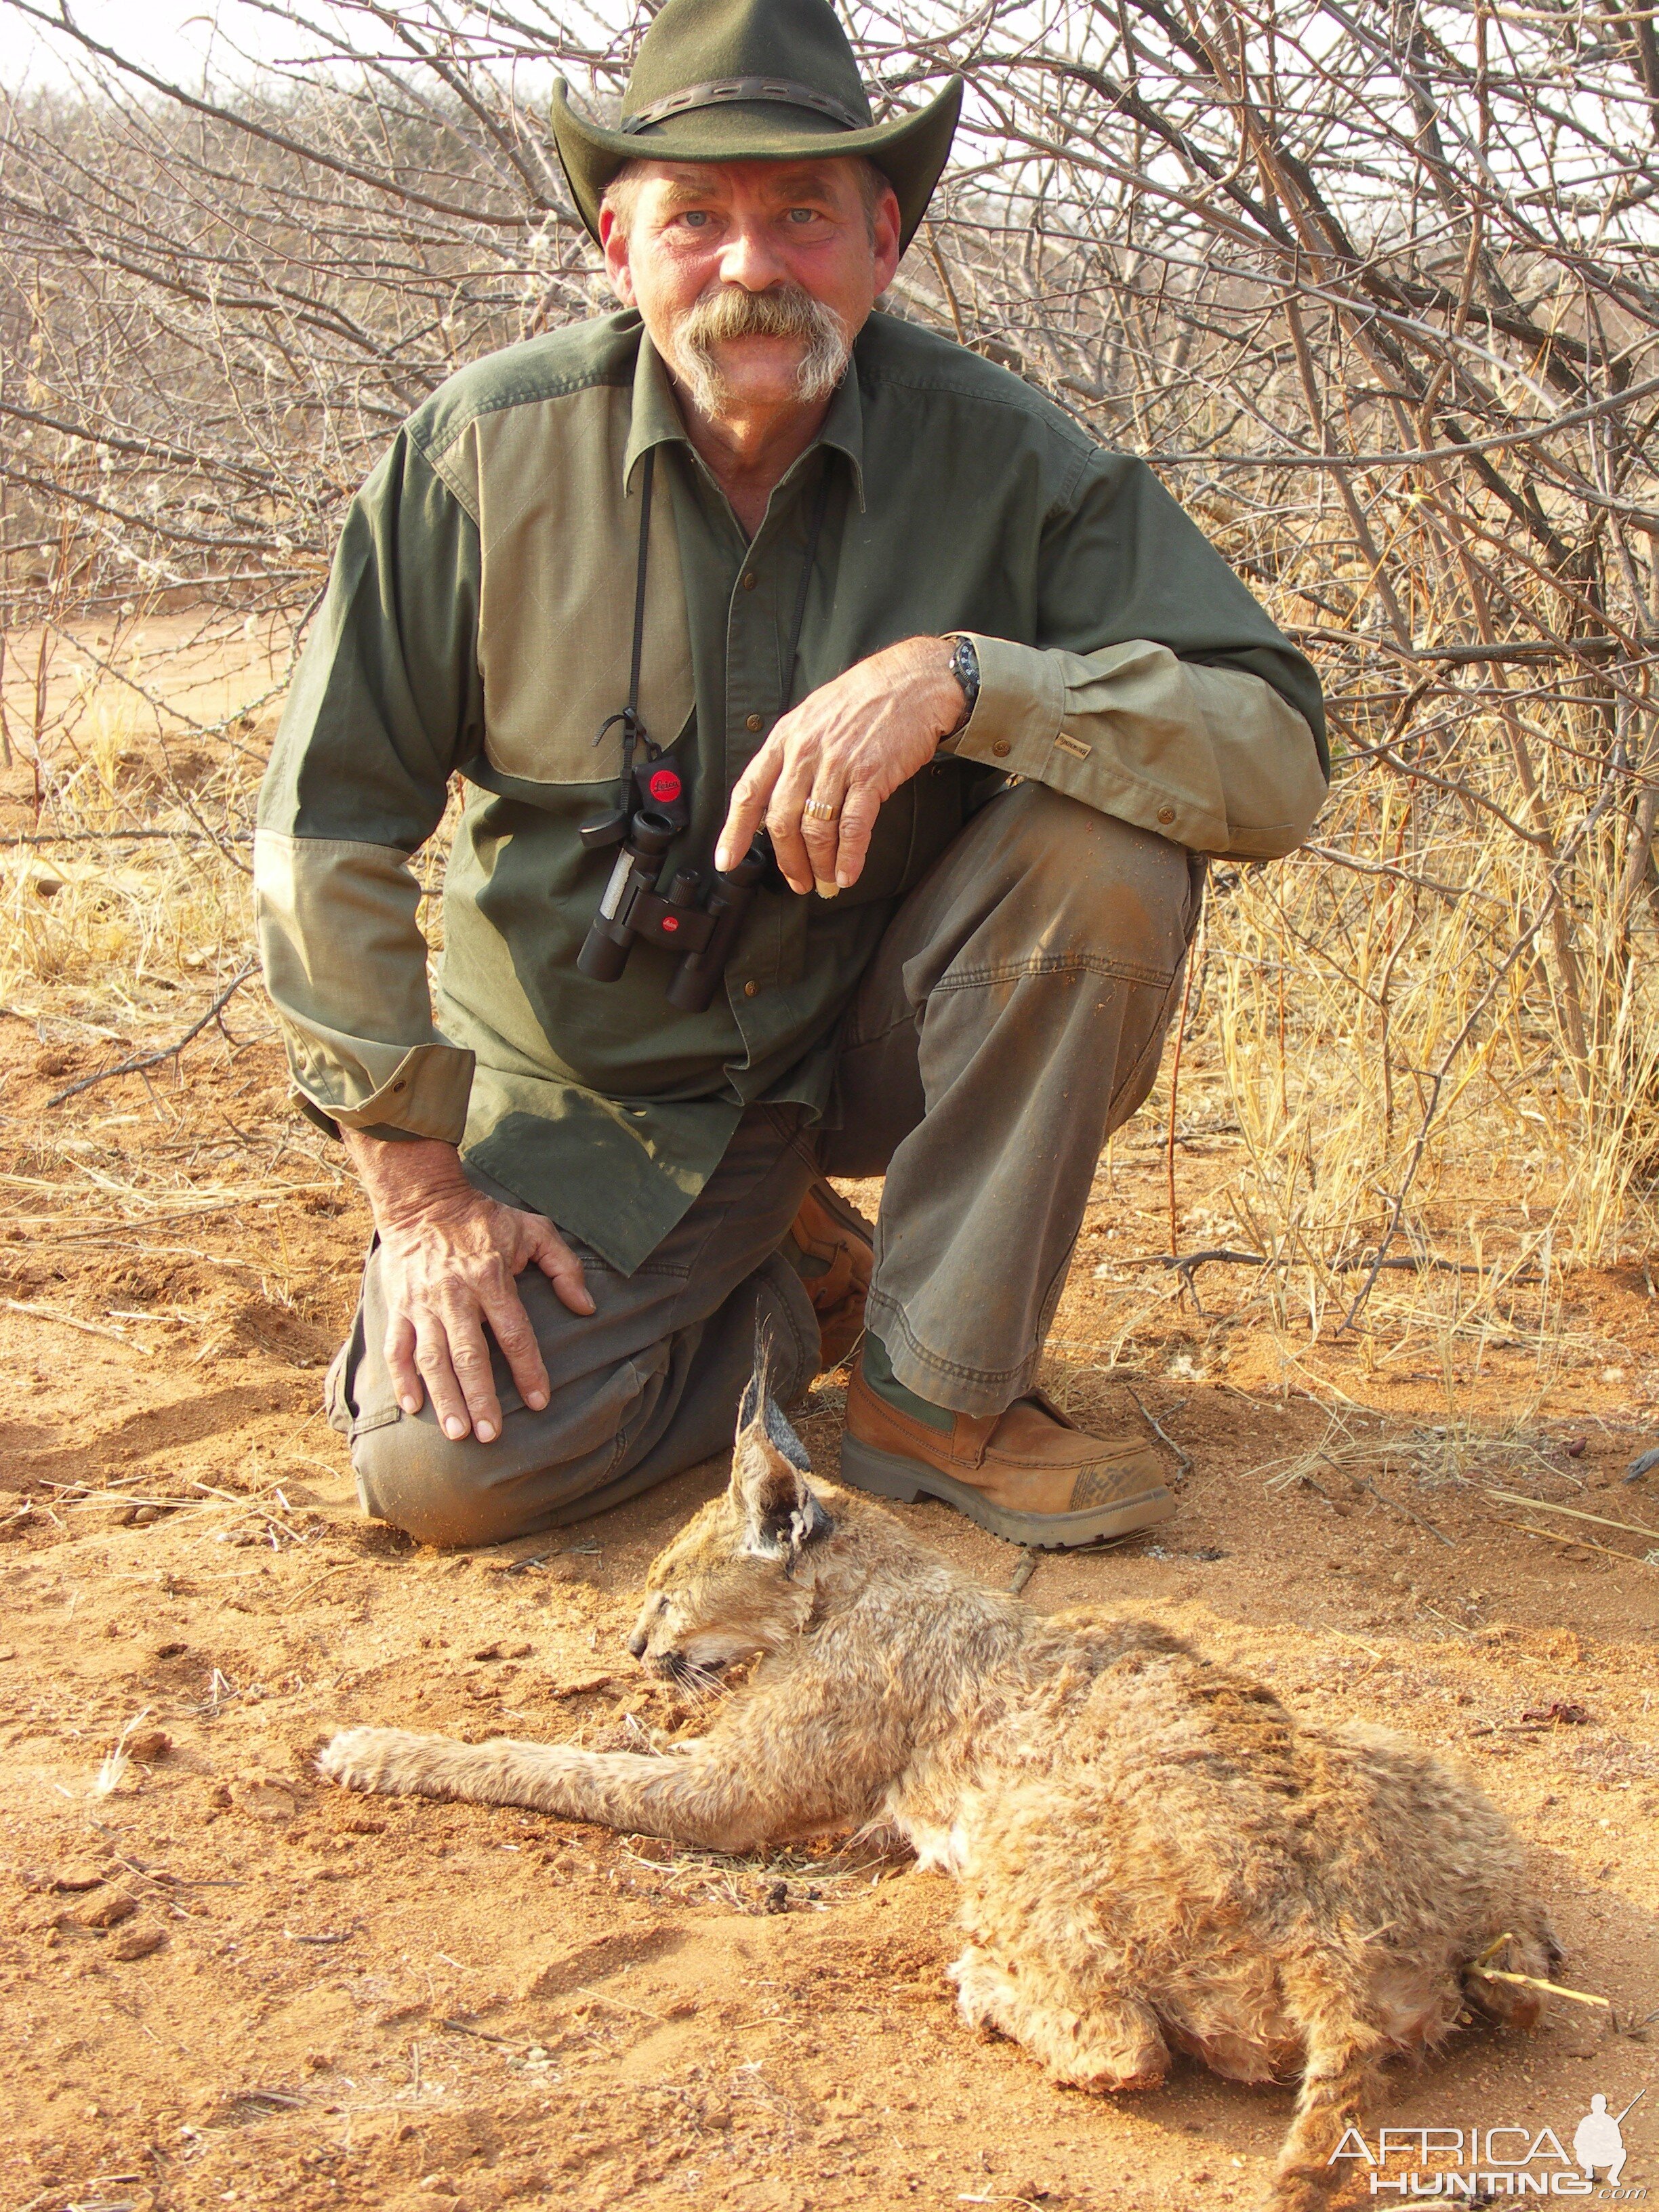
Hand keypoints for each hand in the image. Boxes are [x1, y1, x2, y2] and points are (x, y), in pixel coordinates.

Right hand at [343, 1134, 593, 1443]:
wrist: (422, 1200)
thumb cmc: (484, 1219)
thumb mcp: (533, 1229)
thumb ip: (564, 1266)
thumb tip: (586, 1307)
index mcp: (491, 1277)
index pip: (514, 1333)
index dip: (528, 1370)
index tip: (539, 1402)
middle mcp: (455, 1295)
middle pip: (469, 1354)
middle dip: (480, 1397)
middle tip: (489, 1435)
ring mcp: (422, 1303)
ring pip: (431, 1358)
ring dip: (443, 1397)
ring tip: (456, 1432)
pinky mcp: (398, 1306)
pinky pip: (397, 1348)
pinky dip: (401, 1378)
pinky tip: (412, 1407)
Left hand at [716, 635, 965, 895]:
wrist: (912, 681)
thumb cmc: (865, 699)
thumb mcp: (813, 717)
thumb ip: (793, 755)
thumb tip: (779, 800)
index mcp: (786, 739)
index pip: (750, 792)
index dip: (734, 831)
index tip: (726, 860)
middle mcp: (806, 752)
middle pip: (782, 821)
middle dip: (788, 861)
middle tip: (797, 882)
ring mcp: (838, 764)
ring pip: (816, 829)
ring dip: (819, 864)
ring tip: (825, 883)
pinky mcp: (870, 775)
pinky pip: (853, 827)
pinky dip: (849, 857)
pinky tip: (847, 874)